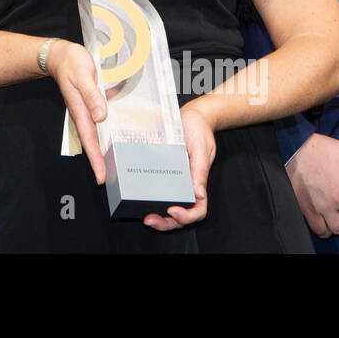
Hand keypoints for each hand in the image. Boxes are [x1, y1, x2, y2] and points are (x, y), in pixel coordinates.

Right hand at [46, 40, 107, 184]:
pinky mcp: (90, 103)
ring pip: (95, 134)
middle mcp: (83, 113)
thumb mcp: (83, 76)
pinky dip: (105, 133)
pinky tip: (113, 137)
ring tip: (112, 165)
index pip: (89, 139)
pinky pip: (98, 122)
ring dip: (101, 149)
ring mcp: (86, 109)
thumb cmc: (71, 63)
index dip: (95, 158)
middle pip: (92, 141)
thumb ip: (92, 95)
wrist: (60, 54)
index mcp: (81, 110)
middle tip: (107, 179)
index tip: (101, 177)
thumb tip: (101, 116)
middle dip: (98, 161)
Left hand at [144, 100, 213, 229]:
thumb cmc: (199, 130)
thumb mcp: (202, 148)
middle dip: (166, 223)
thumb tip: (199, 194)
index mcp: (198, 182)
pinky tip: (136, 196)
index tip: (173, 210)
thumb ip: (200, 170)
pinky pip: (157, 189)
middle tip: (150, 220)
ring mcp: (174, 180)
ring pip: (166, 206)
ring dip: (157, 215)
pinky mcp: (163, 172)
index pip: (198, 209)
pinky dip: (148, 198)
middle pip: (179, 214)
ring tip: (144, 215)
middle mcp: (186, 185)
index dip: (187, 216)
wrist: (192, 114)